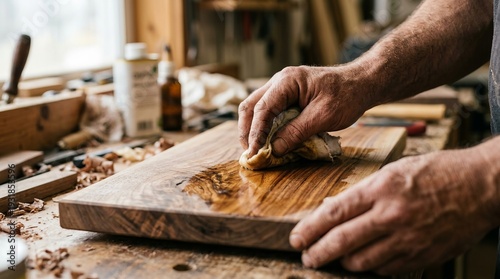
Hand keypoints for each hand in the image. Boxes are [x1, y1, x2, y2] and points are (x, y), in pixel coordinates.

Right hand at [238, 65, 372, 156]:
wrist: (362, 83)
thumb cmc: (347, 96)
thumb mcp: (323, 116)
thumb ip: (297, 132)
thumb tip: (275, 149)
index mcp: (287, 81)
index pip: (262, 109)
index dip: (255, 133)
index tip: (254, 153)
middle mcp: (279, 82)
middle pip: (251, 106)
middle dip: (247, 131)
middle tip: (250, 153)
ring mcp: (282, 88)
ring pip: (256, 108)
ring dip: (253, 129)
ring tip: (256, 149)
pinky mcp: (287, 97)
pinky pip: (268, 111)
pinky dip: (265, 126)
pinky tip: (268, 140)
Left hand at [289, 143, 499, 274]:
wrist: (480, 186)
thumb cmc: (436, 172)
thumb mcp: (394, 171)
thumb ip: (364, 193)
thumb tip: (335, 210)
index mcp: (382, 188)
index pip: (334, 213)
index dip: (310, 229)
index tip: (297, 238)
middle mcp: (392, 215)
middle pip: (342, 241)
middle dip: (318, 253)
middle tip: (307, 257)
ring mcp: (408, 238)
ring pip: (361, 261)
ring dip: (343, 262)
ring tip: (335, 258)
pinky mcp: (422, 255)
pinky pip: (386, 270)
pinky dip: (371, 267)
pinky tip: (366, 261)